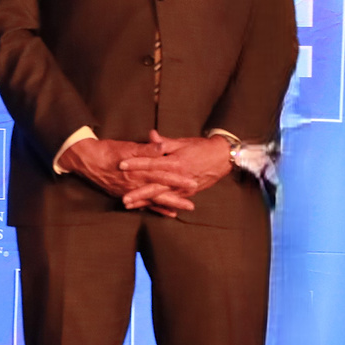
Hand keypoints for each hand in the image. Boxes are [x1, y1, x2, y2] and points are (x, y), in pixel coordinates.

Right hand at [61, 137, 196, 217]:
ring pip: (151, 200)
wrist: (86, 159)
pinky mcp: (123, 194)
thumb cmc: (107, 150)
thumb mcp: (127, 146)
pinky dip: (154, 209)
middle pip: (158, 191)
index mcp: (137, 170)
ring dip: (167, 205)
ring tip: (182, 210)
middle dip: (175, 198)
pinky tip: (166, 213)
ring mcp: (128, 191)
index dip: (176, 178)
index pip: (161, 174)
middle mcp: (134, 183)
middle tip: (191, 205)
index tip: (191, 181)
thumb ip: (146, 148)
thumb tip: (162, 146)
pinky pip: (141, 204)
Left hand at [117, 130, 231, 213]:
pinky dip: (159, 206)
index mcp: (176, 161)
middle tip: (123, 198)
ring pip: (161, 196)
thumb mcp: (182, 142)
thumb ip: (164, 142)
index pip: (152, 163)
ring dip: (145, 202)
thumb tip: (150, 135)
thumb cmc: (201, 147)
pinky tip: (147, 209)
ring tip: (130, 206)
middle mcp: (179, 177)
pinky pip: (171, 200)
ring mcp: (184, 187)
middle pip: (155, 186)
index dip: (136, 164)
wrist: (223, 157)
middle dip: (139, 193)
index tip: (121, 165)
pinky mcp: (188, 193)